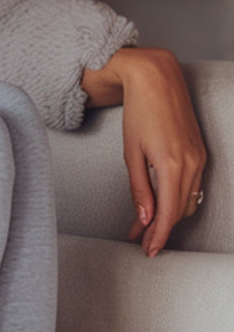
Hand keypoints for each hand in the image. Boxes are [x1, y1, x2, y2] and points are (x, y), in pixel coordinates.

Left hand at [82, 48, 206, 257]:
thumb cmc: (139, 114)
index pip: (168, 213)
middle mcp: (192, 163)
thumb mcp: (132, 155)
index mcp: (172, 166)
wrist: (157, 80)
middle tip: (140, 243)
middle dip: (159, 230)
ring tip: (144, 228)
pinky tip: (159, 205)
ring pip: (187, 200)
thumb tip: (144, 218)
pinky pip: (190, 185)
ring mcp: (199, 157)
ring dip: (168, 216)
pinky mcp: (198, 152)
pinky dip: (176, 199)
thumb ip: (139, 188)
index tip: (147, 251)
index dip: (157, 236)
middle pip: (179, 210)